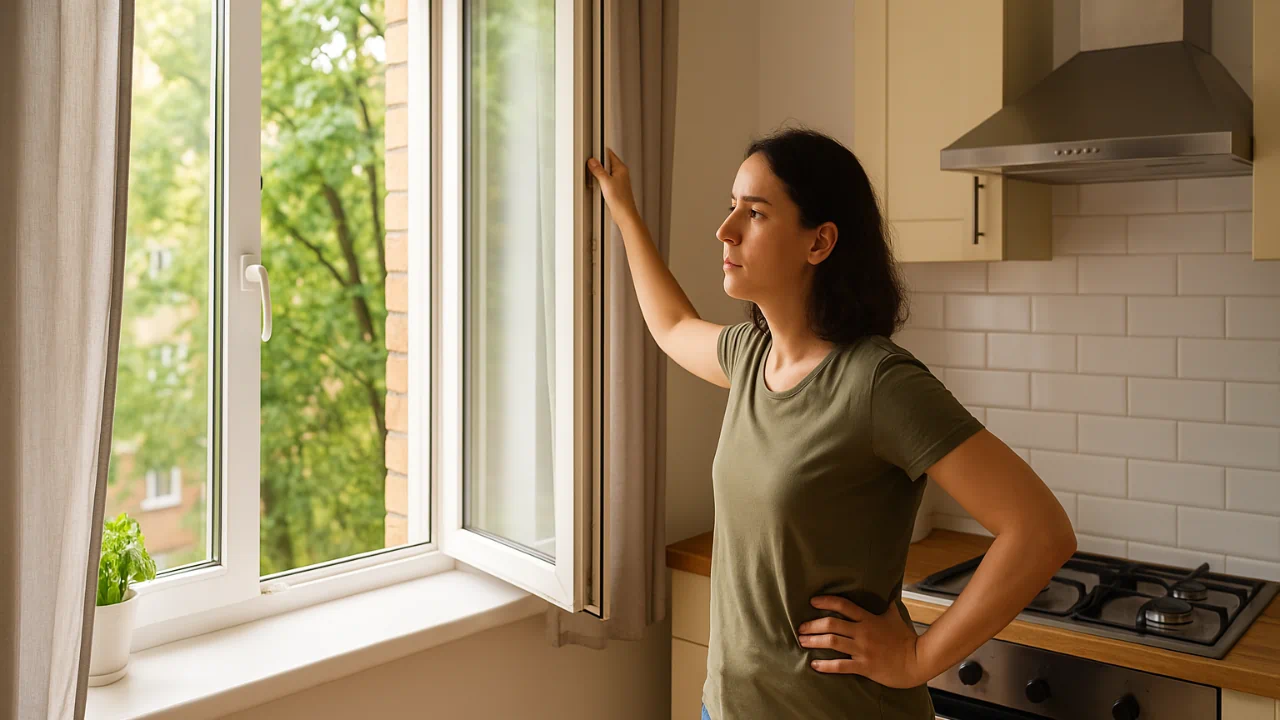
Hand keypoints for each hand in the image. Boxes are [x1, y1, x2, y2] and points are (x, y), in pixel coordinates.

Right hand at [587, 148, 638, 219]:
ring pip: (605, 172)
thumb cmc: (621, 200)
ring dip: (598, 173)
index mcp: (621, 168)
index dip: (600, 152)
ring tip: (592, 175)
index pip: (609, 154)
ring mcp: (618, 181)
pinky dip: (600, 181)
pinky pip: (605, 181)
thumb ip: (598, 171)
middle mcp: (621, 174)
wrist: (624, 214)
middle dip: (598, 163)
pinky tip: (596, 185)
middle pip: (606, 162)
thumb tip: (592, 162)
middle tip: (590, 165)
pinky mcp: (615, 189)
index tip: (592, 154)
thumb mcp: (606, 182)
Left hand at [797, 595, 925, 688]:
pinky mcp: (864, 666)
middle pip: (832, 624)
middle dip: (812, 624)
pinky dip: (825, 665)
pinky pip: (840, 665)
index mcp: (868, 619)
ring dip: (814, 641)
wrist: (917, 660)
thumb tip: (886, 592)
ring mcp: (862, 649)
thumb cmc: (906, 639)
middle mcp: (863, 632)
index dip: (826, 601)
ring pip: (832, 642)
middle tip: (800, 627)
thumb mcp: (895, 616)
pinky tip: (814, 664)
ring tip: (802, 641)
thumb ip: (886, 604)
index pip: (844, 605)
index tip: (812, 601)